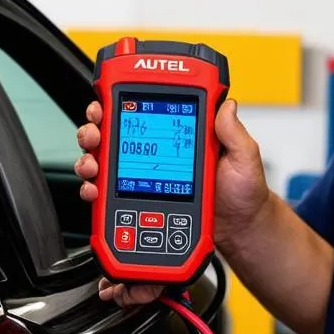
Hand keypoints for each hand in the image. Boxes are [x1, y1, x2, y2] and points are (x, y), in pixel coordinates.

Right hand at [75, 97, 269, 303]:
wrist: (239, 229)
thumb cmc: (242, 193)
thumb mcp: (244, 158)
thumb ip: (233, 133)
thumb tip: (226, 106)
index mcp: (178, 136)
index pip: (144, 111)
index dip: (118, 103)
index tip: (106, 103)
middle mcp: (156, 154)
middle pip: (113, 133)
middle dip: (94, 129)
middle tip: (94, 135)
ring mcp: (144, 178)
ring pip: (104, 162)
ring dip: (90, 160)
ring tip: (94, 168)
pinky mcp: (139, 201)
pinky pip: (110, 195)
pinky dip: (95, 191)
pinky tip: (96, 192)